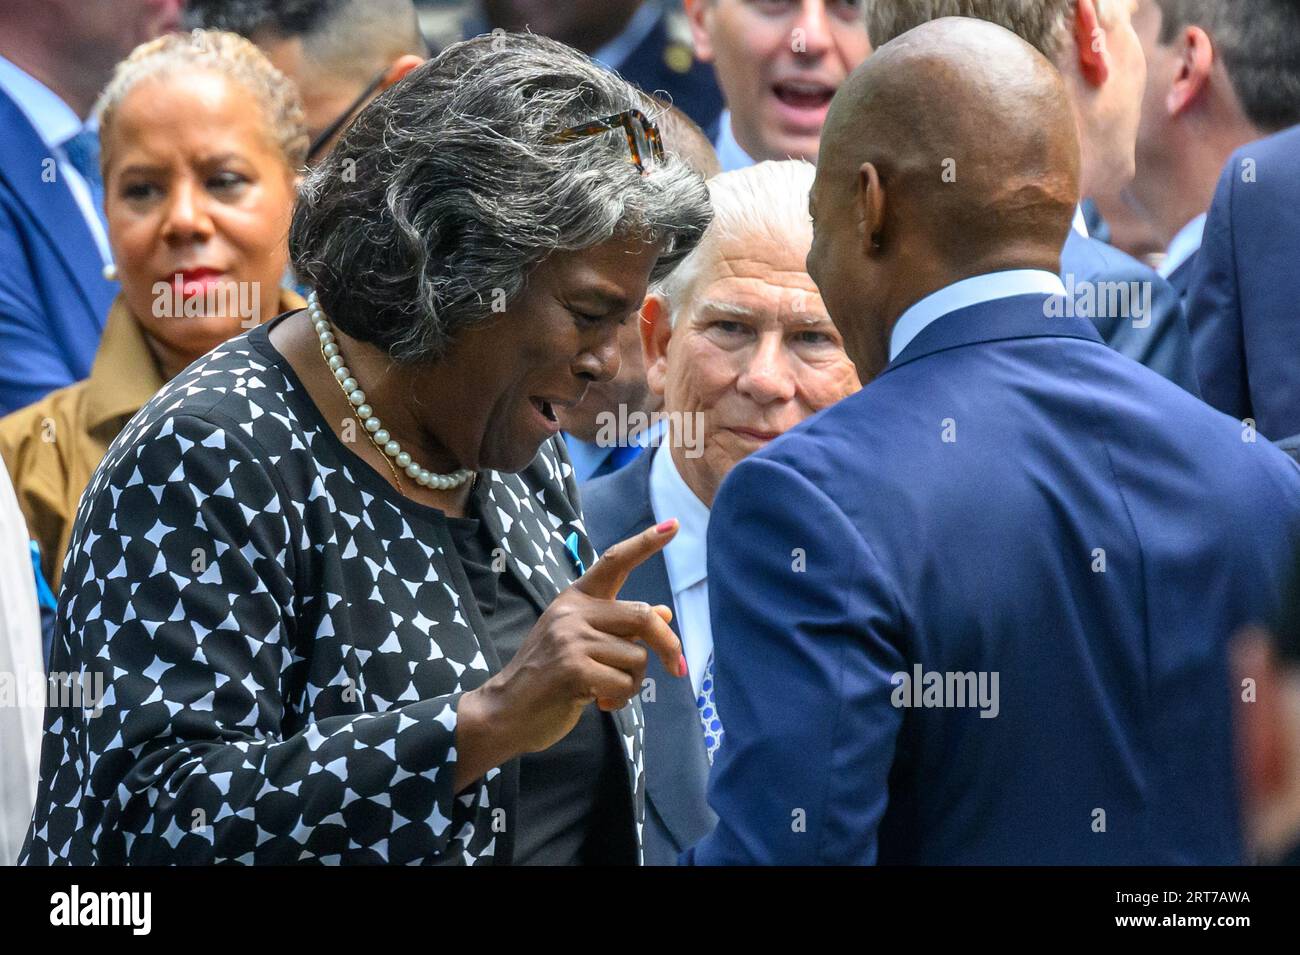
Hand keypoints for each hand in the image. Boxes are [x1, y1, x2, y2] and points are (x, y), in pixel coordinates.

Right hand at [454, 520, 684, 788]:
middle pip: (643, 616)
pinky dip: (620, 699)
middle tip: (677, 668)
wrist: (504, 711)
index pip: (614, 562)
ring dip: (633, 682)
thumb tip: (665, 614)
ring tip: (607, 690)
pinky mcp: (573, 668)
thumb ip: (619, 627)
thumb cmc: (548, 678)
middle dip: (667, 645)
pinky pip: (624, 682)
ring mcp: (571, 638)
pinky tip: (599, 702)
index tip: (674, 525)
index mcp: (576, 598)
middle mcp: (573, 611)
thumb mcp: (582, 643)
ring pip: (637, 656)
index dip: (646, 543)